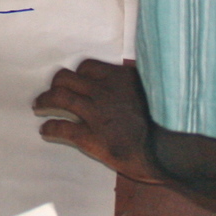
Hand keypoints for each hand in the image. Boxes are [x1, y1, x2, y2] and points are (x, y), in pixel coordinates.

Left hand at [33, 59, 164, 183]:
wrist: (177, 147)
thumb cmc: (175, 122)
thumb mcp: (162, 93)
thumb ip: (145, 86)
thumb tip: (146, 82)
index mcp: (122, 79)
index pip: (89, 67)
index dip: (78, 75)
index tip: (76, 81)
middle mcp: (105, 91)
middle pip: (68, 78)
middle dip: (57, 84)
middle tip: (53, 91)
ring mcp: (97, 114)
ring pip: (60, 98)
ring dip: (45, 101)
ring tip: (39, 106)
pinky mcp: (93, 137)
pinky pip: (63, 128)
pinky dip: (50, 127)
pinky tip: (45, 130)